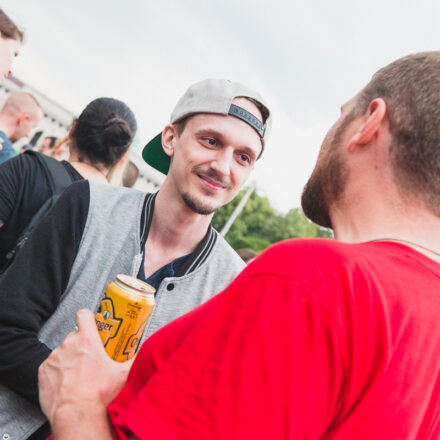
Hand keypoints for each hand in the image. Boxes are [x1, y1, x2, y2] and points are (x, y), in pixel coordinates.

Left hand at [38, 309, 133, 425]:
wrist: (76, 415)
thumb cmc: (98, 395)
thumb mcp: (124, 374)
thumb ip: (135, 360)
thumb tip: (145, 354)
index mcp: (87, 340)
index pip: (84, 315)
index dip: (88, 317)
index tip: (93, 324)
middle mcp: (69, 345)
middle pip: (75, 335)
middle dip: (82, 343)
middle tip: (91, 356)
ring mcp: (54, 358)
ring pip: (63, 350)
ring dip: (70, 357)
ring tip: (80, 373)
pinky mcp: (43, 371)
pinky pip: (52, 365)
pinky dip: (58, 371)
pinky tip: (68, 382)